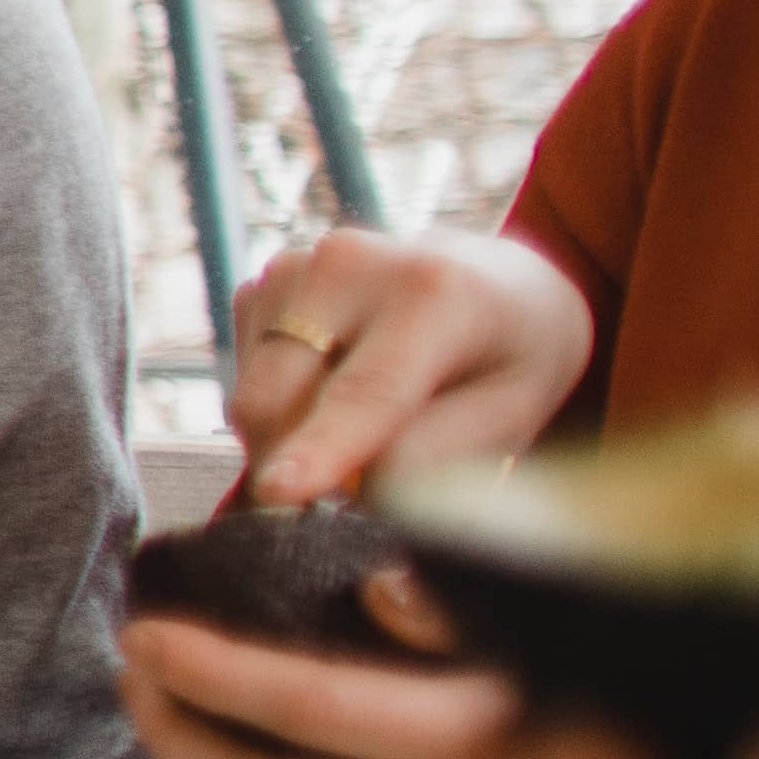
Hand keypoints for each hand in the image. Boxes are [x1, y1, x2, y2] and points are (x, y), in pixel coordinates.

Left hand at [127, 616, 703, 758]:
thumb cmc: (644, 693)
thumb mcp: (578, 633)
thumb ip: (474, 613)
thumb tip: (379, 590)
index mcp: (491, 742)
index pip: (310, 710)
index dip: (212, 672)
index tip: (147, 633)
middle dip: (180, 734)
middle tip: (132, 671)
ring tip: (170, 717)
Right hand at [222, 225, 593, 510]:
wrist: (491, 281)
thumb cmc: (509, 354)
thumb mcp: (514, 411)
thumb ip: (438, 452)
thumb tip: (360, 488)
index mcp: (434, 292)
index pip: (366, 388)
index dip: (321, 445)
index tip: (279, 492)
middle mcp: (347, 264)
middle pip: (279, 397)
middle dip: (294, 462)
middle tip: (346, 494)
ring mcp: (292, 269)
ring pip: (254, 397)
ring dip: (289, 437)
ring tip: (358, 425)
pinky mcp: (260, 285)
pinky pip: (245, 381)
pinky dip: (280, 407)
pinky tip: (332, 389)